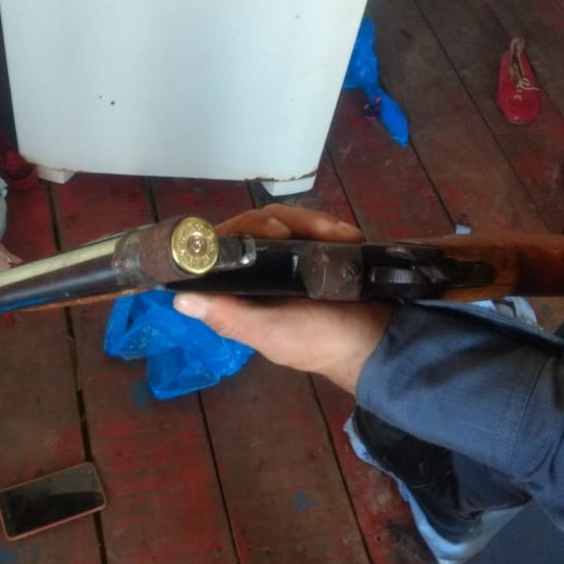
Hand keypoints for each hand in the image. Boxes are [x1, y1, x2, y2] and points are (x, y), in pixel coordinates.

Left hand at [173, 204, 392, 392]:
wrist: (385, 342)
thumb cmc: (324, 342)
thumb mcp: (274, 335)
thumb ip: (230, 318)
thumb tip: (178, 299)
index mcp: (241, 293)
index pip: (221, 250)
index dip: (239, 232)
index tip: (273, 230)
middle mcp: (258, 274)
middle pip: (254, 227)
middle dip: (289, 222)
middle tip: (323, 232)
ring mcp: (288, 261)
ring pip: (283, 221)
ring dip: (314, 223)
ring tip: (343, 236)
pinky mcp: (315, 252)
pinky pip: (311, 225)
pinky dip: (329, 226)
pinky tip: (348, 236)